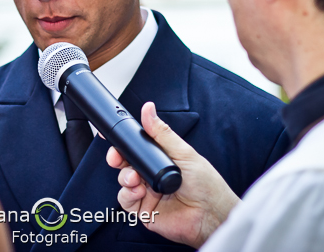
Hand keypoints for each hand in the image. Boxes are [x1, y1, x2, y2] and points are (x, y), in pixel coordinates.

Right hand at [107, 102, 239, 247]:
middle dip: (116, 157)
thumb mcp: (183, 152)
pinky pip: (125, 200)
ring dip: (124, 177)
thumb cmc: (205, 183)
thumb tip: (148, 109)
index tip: (112, 134)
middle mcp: (150, 174)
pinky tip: (139, 191)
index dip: (123, 142)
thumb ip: (162, 133)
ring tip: (135, 178)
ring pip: (122, 180)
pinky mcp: (143, 209)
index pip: (135, 147)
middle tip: (116, 157)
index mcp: (159, 158)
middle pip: (124, 163)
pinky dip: (128, 194)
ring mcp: (146, 192)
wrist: (211, 213)